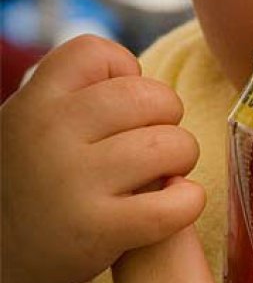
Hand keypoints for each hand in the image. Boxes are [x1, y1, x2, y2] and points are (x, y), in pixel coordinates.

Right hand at [0, 35, 204, 282]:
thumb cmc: (37, 180)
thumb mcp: (34, 122)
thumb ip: (81, 94)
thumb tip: (143, 79)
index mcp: (36, 101)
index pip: (97, 52)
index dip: (126, 72)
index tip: (122, 106)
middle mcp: (50, 133)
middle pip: (152, 96)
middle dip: (168, 117)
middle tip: (154, 142)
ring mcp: (74, 181)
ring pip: (173, 144)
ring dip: (182, 159)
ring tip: (164, 173)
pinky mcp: (99, 230)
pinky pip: (176, 203)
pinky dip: (188, 202)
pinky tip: (174, 204)